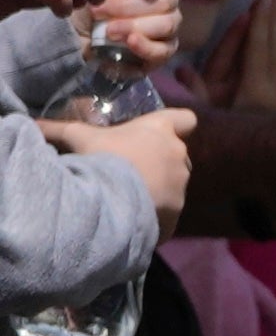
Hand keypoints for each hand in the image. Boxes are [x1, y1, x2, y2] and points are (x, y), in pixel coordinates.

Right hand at [68, 109, 189, 214]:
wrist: (110, 202)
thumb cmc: (99, 159)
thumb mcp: (76, 138)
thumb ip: (57, 128)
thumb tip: (29, 122)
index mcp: (160, 131)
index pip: (186, 119)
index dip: (175, 125)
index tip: (157, 133)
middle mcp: (178, 155)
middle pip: (175, 155)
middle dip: (157, 161)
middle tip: (128, 169)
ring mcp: (181, 184)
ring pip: (173, 183)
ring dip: (156, 187)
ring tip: (125, 195)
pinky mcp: (177, 211)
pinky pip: (167, 211)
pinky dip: (153, 213)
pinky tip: (130, 216)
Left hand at [76, 0, 177, 70]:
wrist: (78, 33)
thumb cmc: (89, 1)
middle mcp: (169, 0)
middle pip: (163, 1)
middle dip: (127, 6)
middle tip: (96, 11)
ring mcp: (170, 25)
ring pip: (166, 24)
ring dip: (134, 26)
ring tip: (108, 30)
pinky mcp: (165, 51)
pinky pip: (163, 50)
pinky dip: (146, 46)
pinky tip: (129, 42)